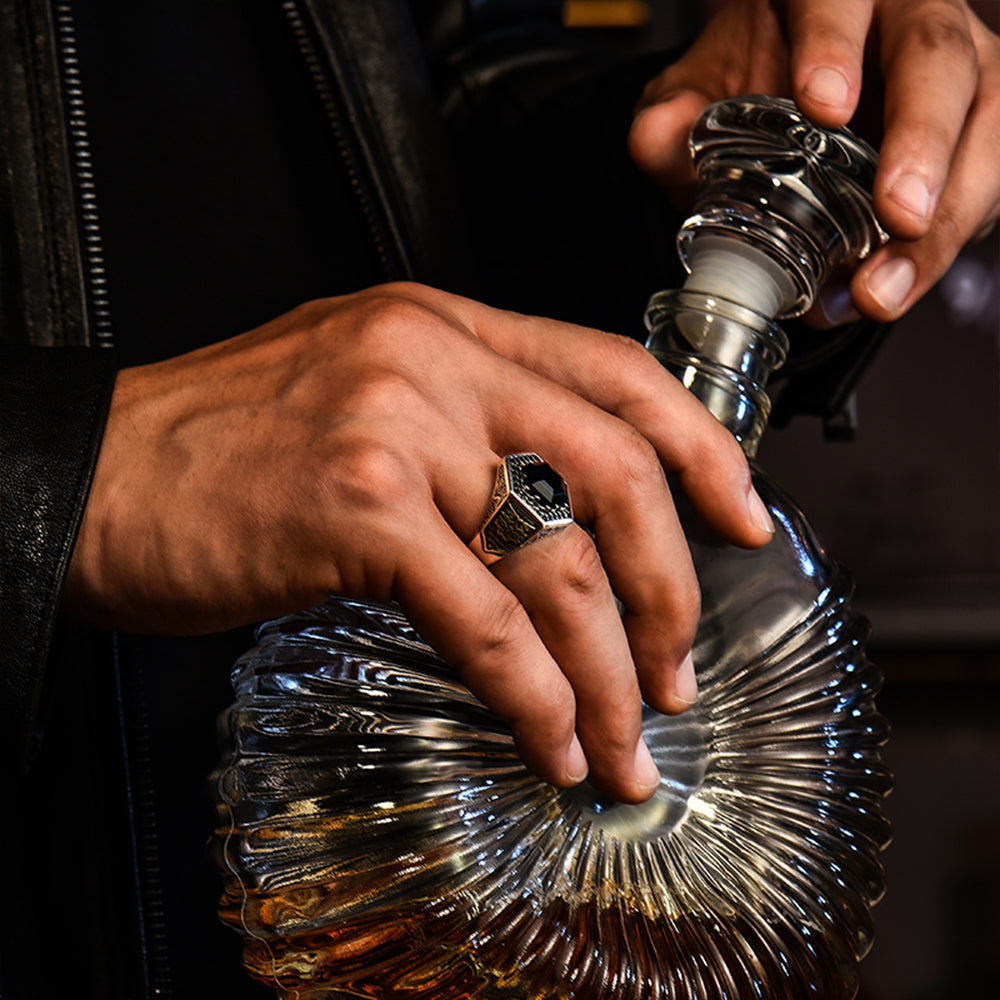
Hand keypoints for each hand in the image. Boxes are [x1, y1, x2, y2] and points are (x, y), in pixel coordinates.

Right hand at [64, 283, 772, 802]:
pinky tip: (551, 739)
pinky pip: (488, 620)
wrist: (90, 476)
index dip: (702, 450)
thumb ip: (463, 429)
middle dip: (670, 585)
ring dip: (609, 668)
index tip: (745, 518)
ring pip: (560, 559)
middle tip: (680, 665)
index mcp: (445, 327)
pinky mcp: (358, 508)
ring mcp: (398, 427)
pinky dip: (535, 695)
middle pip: (618, 469)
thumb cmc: (219, 448)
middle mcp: (432, 359)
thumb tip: (556, 514)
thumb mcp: (360, 395)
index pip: (618, 373)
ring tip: (624, 736)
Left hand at [628, 0, 999, 324]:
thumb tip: (657, 138)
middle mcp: (912, 23)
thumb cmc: (756, 81)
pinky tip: (887, 289)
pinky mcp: (977, 138)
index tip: (823, 106)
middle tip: (895, 213)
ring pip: (986, 132)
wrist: (792, 99)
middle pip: (940, 64)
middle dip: (923, 143)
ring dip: (944, 218)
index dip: (836, 46)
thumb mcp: (699, 94)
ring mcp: (960, 78)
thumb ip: (672, 115)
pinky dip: (937, 251)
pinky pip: (985, 189)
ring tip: (882, 286)